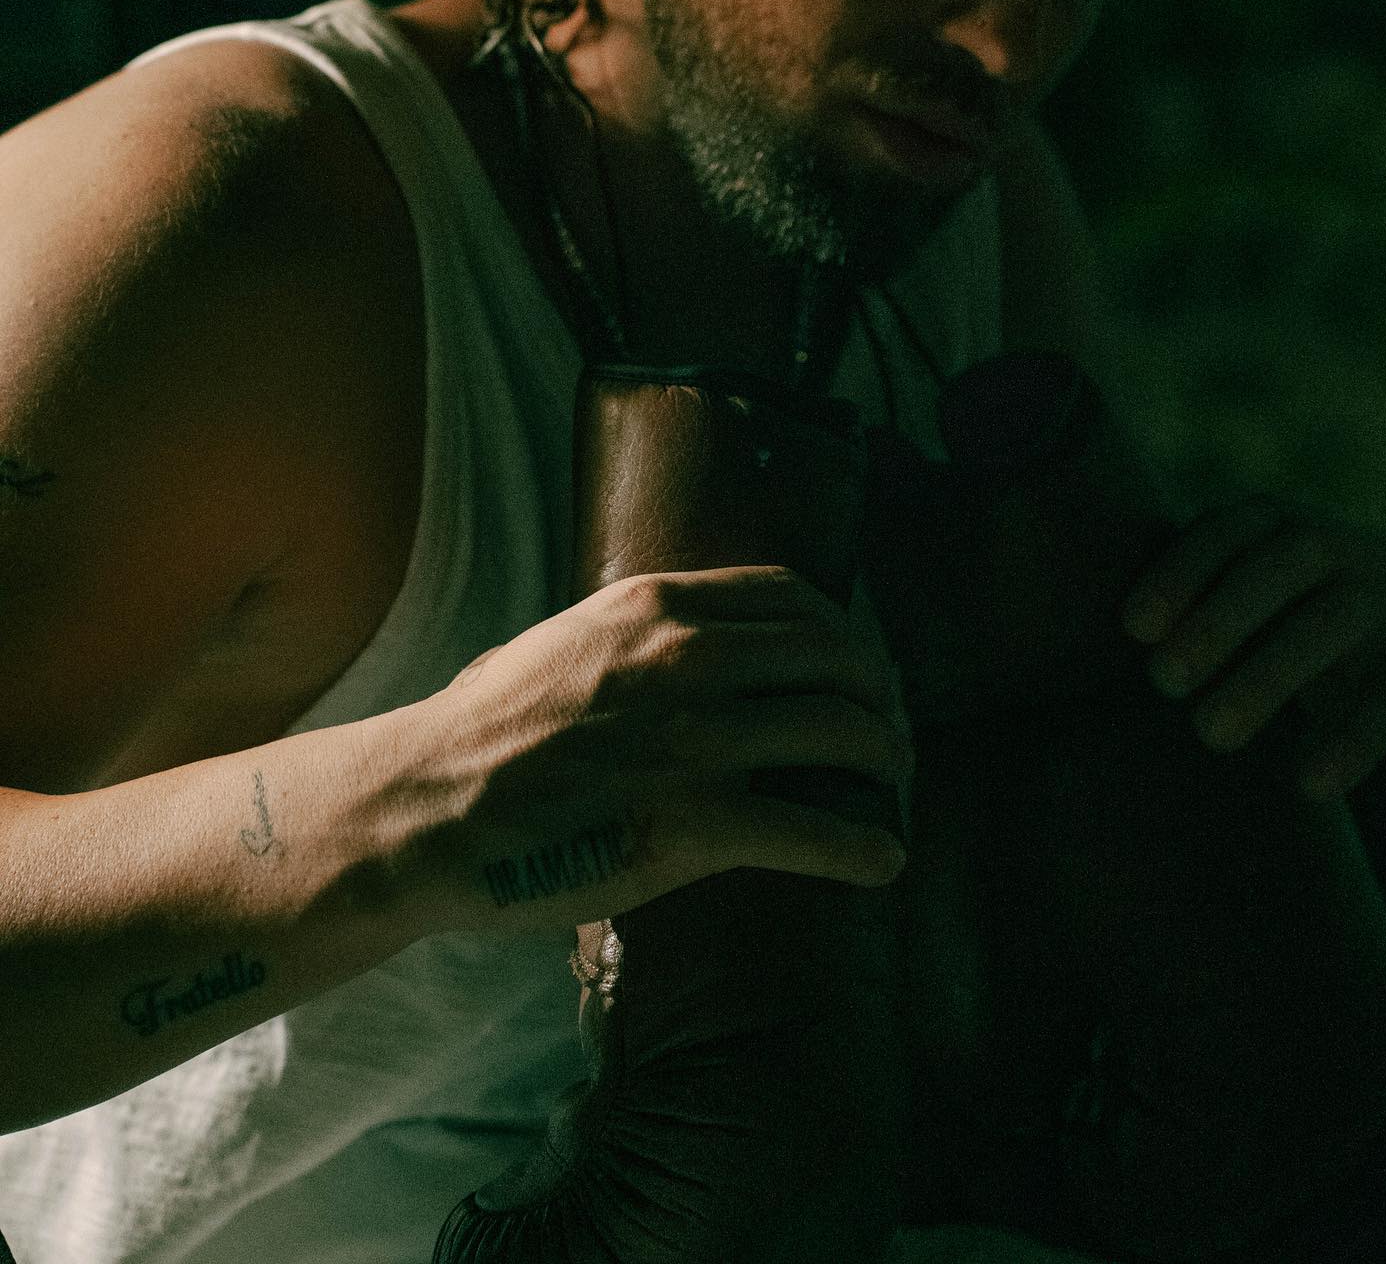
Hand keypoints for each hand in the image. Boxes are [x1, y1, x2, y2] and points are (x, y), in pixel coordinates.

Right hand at [425, 566, 912, 933]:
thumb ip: (625, 637)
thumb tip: (659, 647)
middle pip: (835, 657)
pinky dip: (864, 845)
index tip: (852, 662)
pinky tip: (883, 858)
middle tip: (887, 729)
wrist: (425, 806)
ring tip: (893, 785)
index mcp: (656, 606)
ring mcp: (698, 739)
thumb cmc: (475, 732)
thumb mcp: (558, 641)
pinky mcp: (696, 822)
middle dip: (876, 694)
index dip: (840, 630)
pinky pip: (815, 829)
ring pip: (841, 731)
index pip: (791, 596)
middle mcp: (690, 656)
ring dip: (884, 760)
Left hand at [1120, 496, 1385, 798]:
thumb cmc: (1284, 600)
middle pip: (1273, 570)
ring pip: (1326, 627)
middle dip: (1216, 622)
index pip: (1221, 534)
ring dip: (1267, 679)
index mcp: (1272, 519)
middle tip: (1162, 683)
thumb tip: (1079, 648)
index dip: (1177, 574)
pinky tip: (1308, 786)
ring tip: (1210, 735)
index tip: (1132, 629)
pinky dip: (1351, 743)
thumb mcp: (1240, 579)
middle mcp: (1332, 544)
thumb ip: (1183, 595)